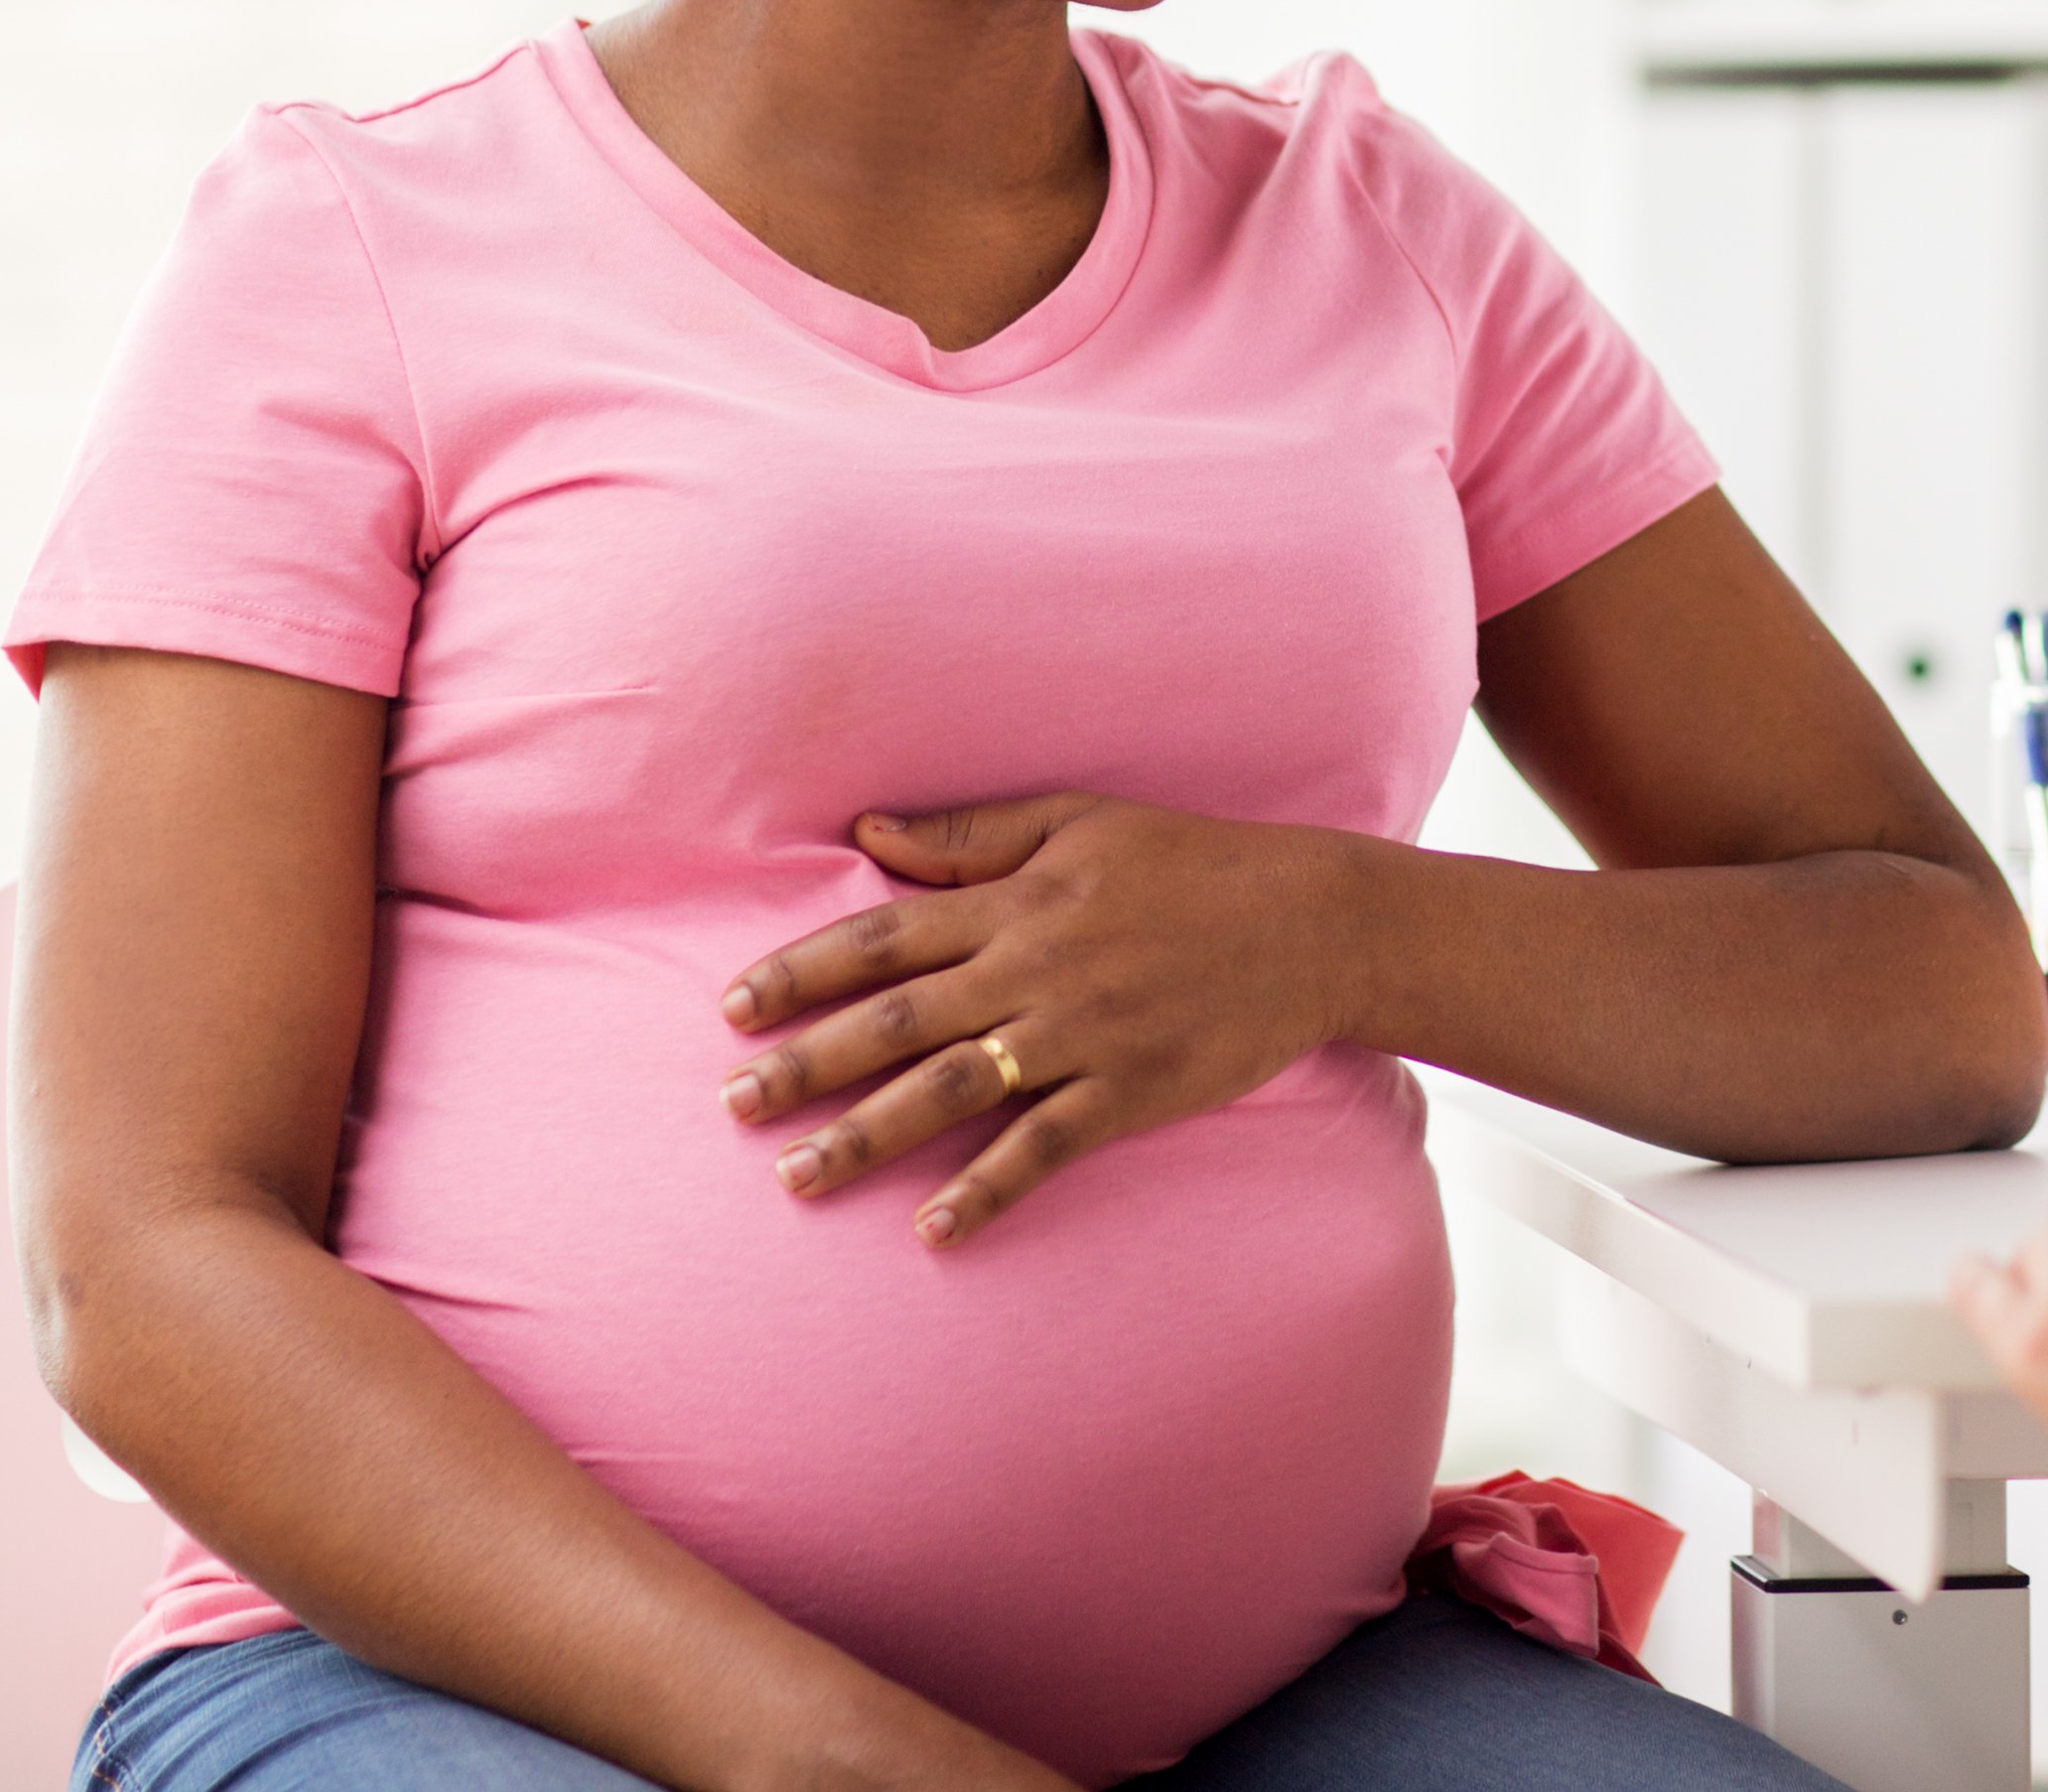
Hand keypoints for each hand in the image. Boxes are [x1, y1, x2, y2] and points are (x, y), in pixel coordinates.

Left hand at [718, 795, 1374, 1247]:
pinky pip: (1045, 1147)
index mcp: (1018, 899)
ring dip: (868, 1135)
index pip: (884, 937)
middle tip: (732, 1106)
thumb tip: (867, 832)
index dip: (802, 971)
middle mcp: (1036, 967)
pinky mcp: (1132, 1090)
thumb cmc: (1193, 862)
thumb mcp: (1081, 819)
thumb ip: (970, 836)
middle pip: (897, 1020)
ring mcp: (1082, 1034)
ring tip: (797, 1176)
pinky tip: (932, 1229)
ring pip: (952, 1089)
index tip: (732, 1007)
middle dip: (806, 1063)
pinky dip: (987, 1188)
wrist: (1314, 921)